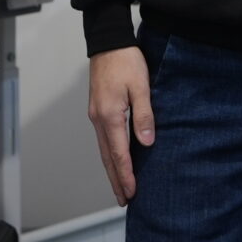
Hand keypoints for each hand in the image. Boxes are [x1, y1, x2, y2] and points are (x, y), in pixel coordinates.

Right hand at [87, 46, 154, 204]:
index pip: (119, 154)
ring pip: (103, 150)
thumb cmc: (125, 60)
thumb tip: (146, 142)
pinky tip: (115, 160)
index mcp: (110, 116)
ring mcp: (96, 115)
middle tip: (123, 201)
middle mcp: (99, 119)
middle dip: (116, 180)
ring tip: (119, 186)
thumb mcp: (141, 86)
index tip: (132, 193)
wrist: (108, 41)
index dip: (126, 175)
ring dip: (111, 170)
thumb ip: (144, 114)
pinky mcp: (98, 109)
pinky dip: (109, 155)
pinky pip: (103, 139)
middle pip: (107, 158)